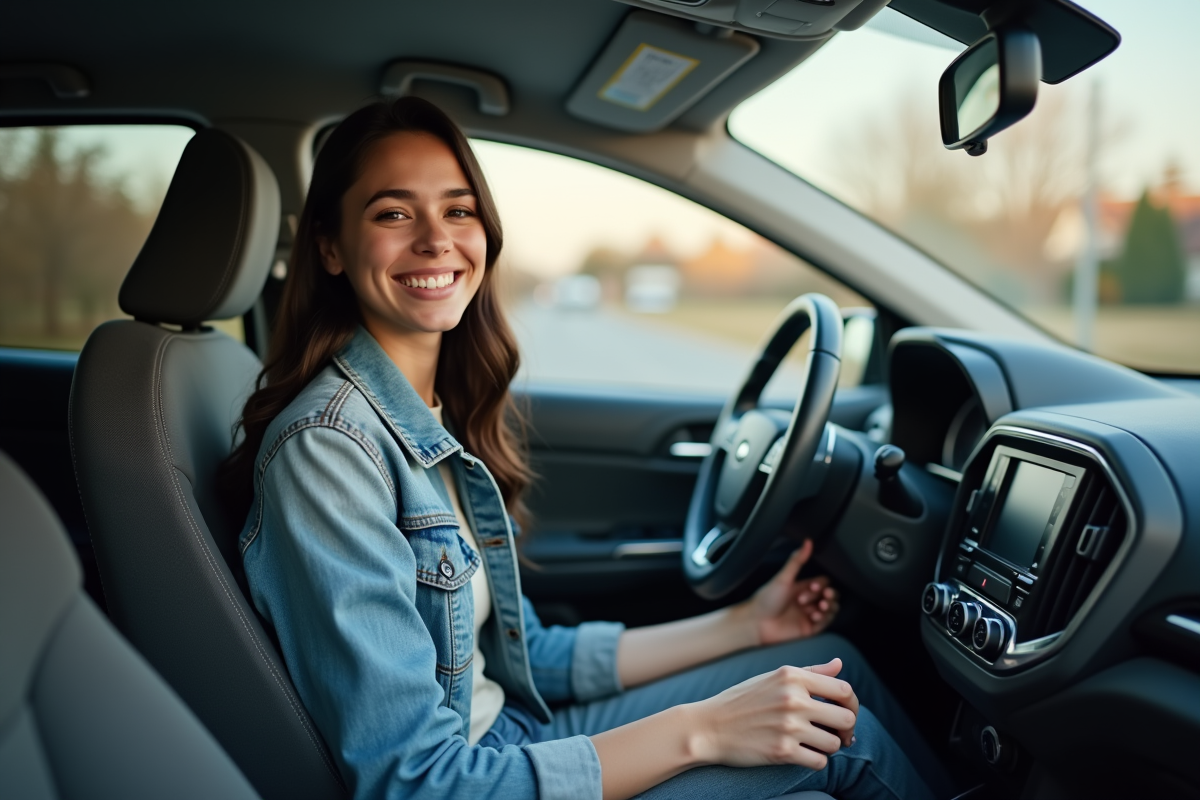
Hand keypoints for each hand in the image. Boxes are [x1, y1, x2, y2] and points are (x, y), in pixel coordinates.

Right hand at [686, 658, 858, 770]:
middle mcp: (793, 699)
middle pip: (846, 718)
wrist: (709, 727)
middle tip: (836, 733)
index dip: (851, 704)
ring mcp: (788, 726)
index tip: (844, 713)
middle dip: (845, 729)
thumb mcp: (773, 677)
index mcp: (792, 676)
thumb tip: (840, 665)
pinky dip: (815, 761)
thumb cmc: (742, 701)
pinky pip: (819, 762)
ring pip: (834, 743)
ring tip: (814, 743)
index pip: (844, 690)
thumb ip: (810, 672)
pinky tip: (804, 755)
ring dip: (828, 747)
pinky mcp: (782, 751)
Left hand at [742, 539, 839, 646]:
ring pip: (830, 610)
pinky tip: (815, 615)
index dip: (821, 584)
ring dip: (830, 606)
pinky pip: (825, 624)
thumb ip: (796, 561)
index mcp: (801, 588)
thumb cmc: (766, 600)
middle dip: (829, 595)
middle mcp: (806, 602)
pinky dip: (825, 618)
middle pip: (829, 596)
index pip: (822, 583)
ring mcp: (808, 615)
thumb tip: (807, 541)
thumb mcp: (783, 578)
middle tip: (822, 597)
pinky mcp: (809, 629)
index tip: (811, 586)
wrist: (757, 624)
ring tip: (821, 606)